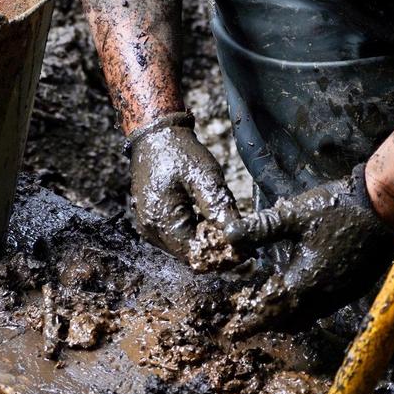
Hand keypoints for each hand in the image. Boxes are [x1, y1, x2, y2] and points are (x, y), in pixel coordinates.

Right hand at [129, 112, 238, 259]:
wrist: (155, 135)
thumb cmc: (179, 152)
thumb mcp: (205, 177)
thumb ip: (220, 209)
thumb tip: (238, 238)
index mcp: (161, 221)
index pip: (195, 255)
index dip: (222, 257)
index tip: (245, 249)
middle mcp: (150, 230)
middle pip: (189, 257)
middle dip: (216, 251)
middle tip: (241, 240)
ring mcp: (148, 228)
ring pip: (183, 250)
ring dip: (205, 244)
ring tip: (225, 228)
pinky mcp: (150, 223)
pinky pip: (175, 240)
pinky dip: (194, 236)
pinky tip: (208, 222)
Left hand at [224, 164, 393, 336]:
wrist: (386, 208)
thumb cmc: (338, 209)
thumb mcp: (294, 214)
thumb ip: (261, 228)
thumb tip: (228, 235)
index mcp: (304, 282)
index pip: (271, 313)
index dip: (251, 323)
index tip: (234, 332)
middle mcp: (323, 297)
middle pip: (290, 321)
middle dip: (270, 321)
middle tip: (252, 316)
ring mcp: (342, 294)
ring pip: (309, 316)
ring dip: (290, 313)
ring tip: (274, 302)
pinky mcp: (355, 287)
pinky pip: (325, 307)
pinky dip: (309, 304)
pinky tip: (303, 286)